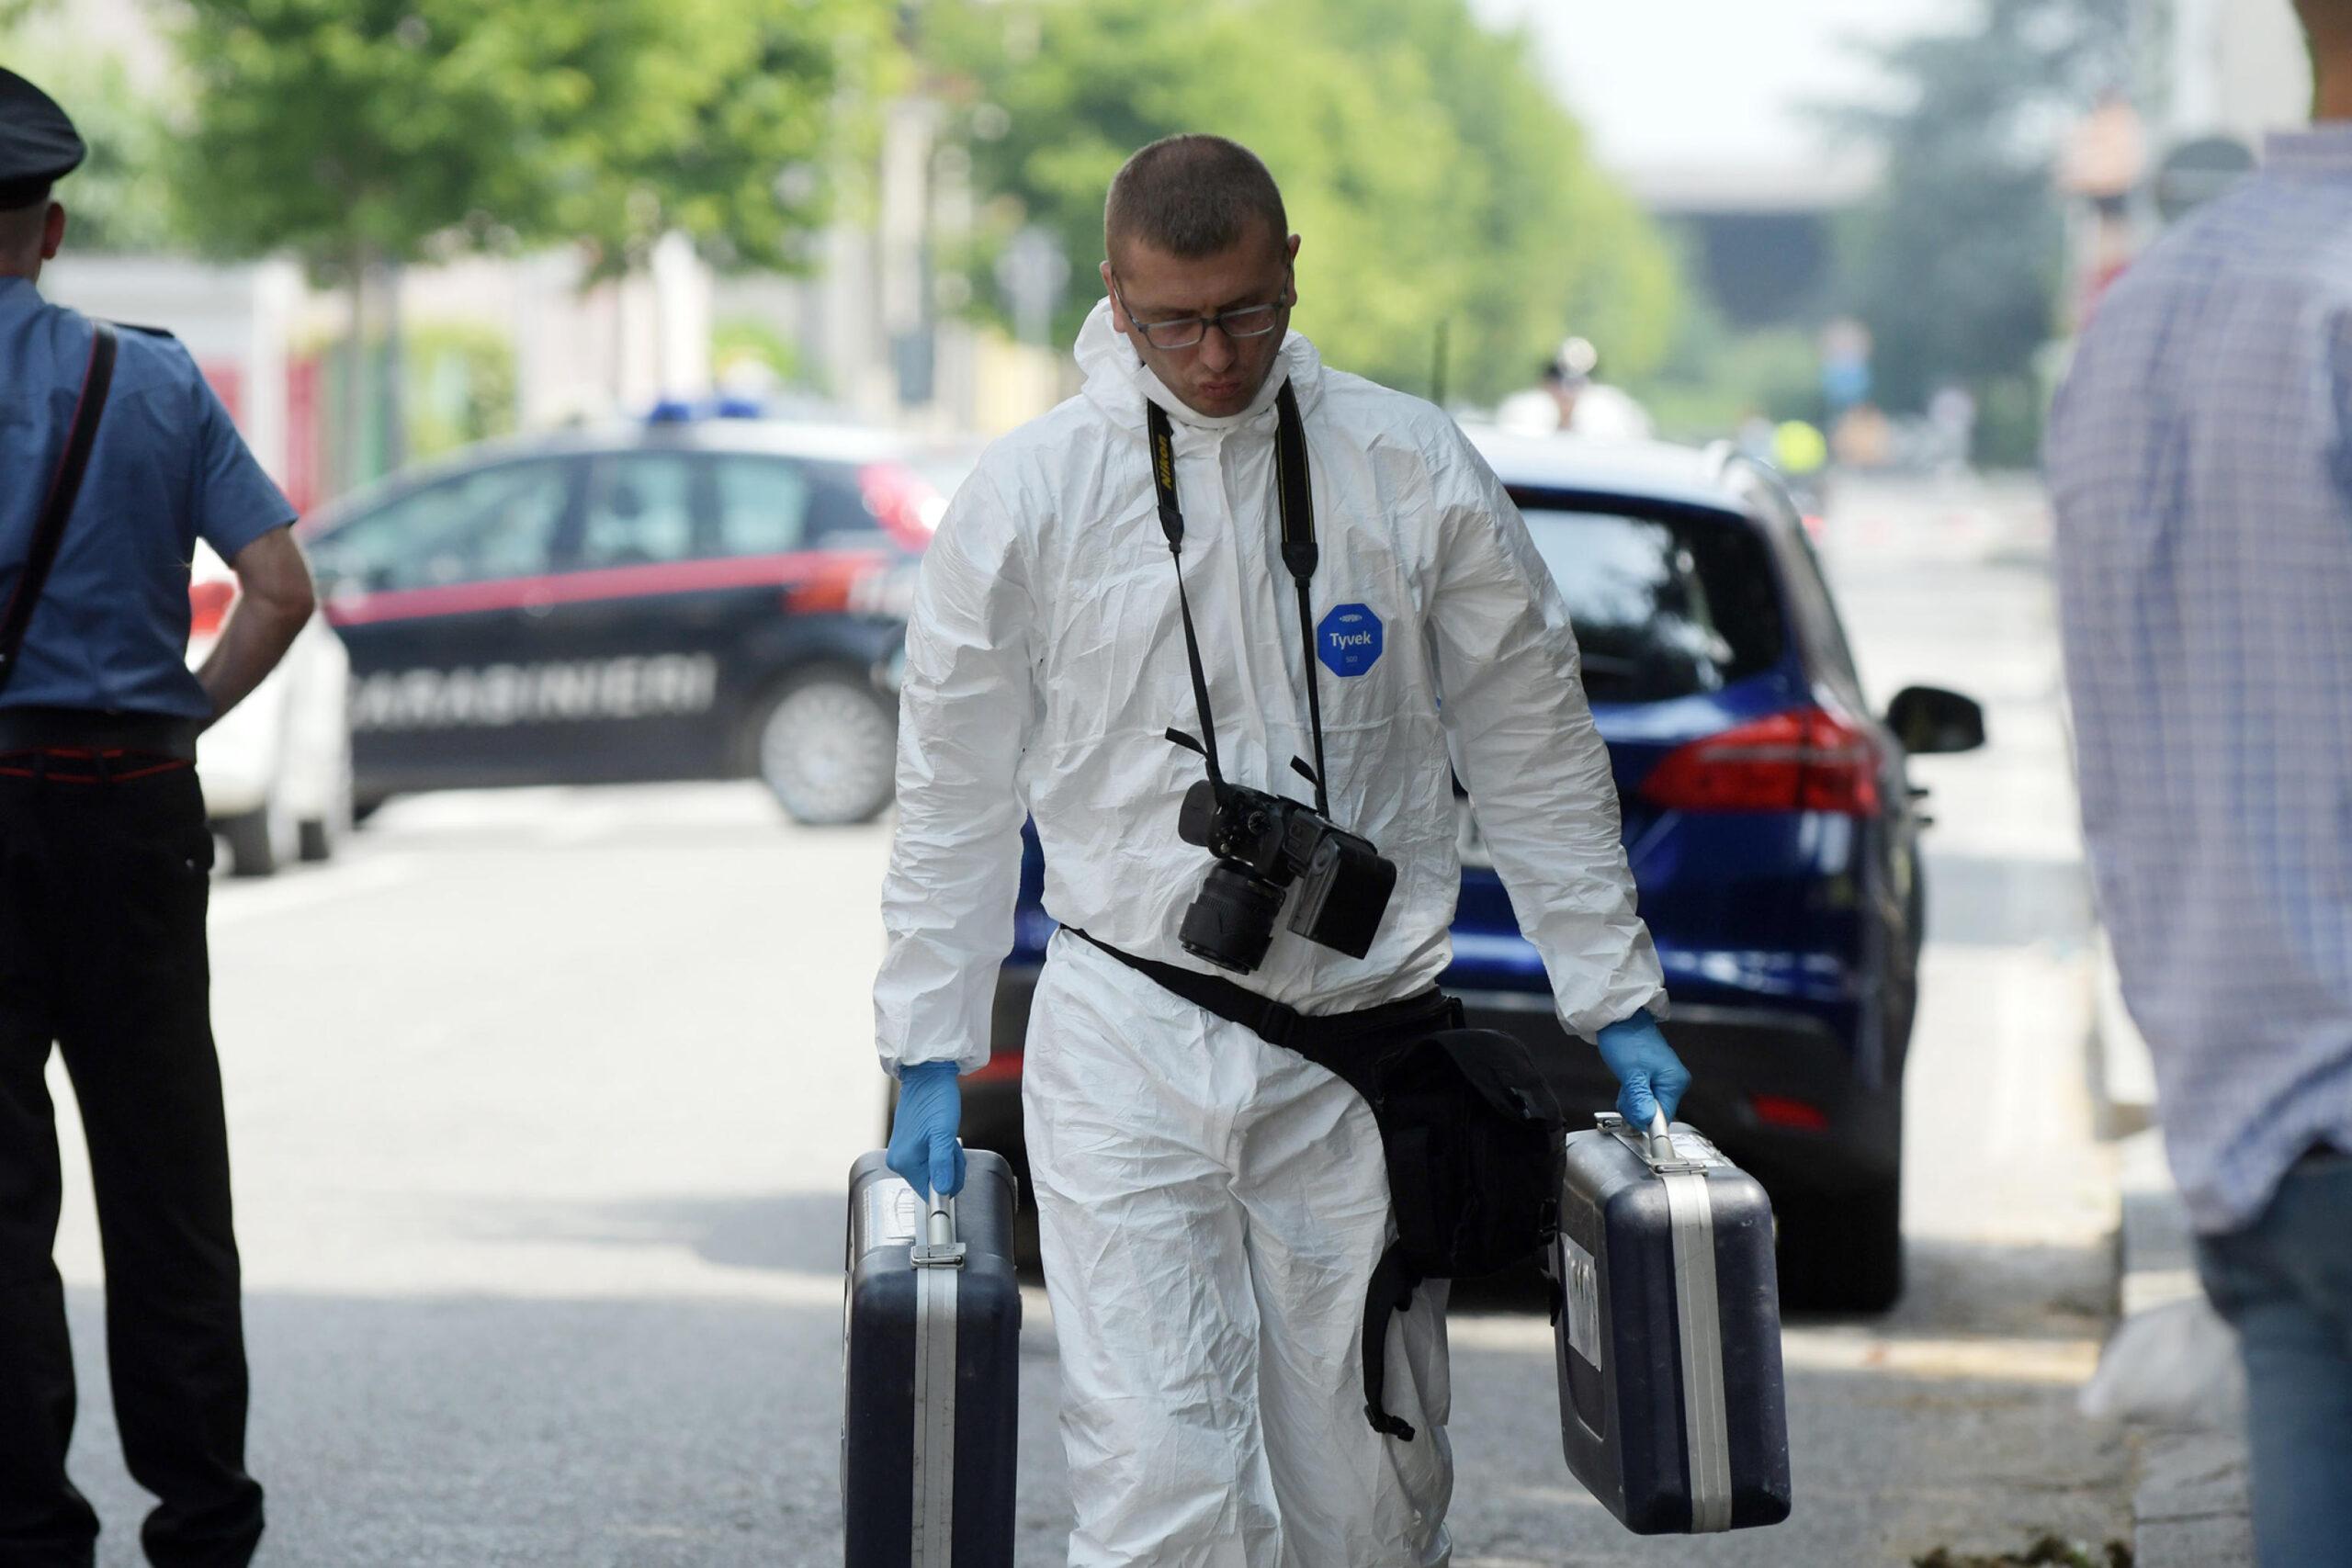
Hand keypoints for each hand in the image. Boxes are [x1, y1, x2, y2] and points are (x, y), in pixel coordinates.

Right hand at [887, 1061, 965, 1198]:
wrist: (928, 1077)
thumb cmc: (936, 1100)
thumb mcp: (944, 1134)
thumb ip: (942, 1164)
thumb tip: (943, 1190)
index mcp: (905, 1162)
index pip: (929, 1193)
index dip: (947, 1184)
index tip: (955, 1168)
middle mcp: (898, 1161)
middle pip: (931, 1182)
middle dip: (948, 1167)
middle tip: (950, 1145)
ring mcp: (901, 1153)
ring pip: (932, 1171)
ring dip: (945, 1158)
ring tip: (945, 1138)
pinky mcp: (906, 1146)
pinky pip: (927, 1160)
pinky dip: (938, 1151)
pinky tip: (939, 1136)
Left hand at [1595, 1012, 1689, 1128]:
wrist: (1619, 1019)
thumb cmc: (1626, 1039)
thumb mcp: (1631, 1074)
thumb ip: (1639, 1100)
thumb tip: (1645, 1121)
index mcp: (1675, 1082)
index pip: (1664, 1118)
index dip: (1646, 1120)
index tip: (1631, 1117)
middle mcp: (1675, 1081)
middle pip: (1656, 1112)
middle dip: (1637, 1107)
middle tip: (1626, 1091)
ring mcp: (1665, 1077)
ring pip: (1648, 1104)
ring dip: (1633, 1100)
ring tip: (1626, 1083)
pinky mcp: (1655, 1074)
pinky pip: (1645, 1094)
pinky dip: (1634, 1092)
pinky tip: (1628, 1081)